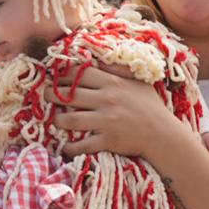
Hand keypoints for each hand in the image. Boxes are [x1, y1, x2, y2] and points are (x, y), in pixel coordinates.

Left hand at [49, 66, 182, 162]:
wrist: (164, 135)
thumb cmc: (151, 107)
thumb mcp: (139, 82)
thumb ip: (119, 70)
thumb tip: (101, 60)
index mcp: (112, 83)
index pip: (80, 74)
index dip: (61, 74)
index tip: (53, 77)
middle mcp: (107, 100)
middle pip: (69, 95)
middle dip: (51, 95)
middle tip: (44, 96)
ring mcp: (106, 121)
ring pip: (71, 119)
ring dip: (57, 120)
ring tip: (53, 120)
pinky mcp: (108, 140)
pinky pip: (82, 144)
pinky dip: (70, 147)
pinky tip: (65, 146)